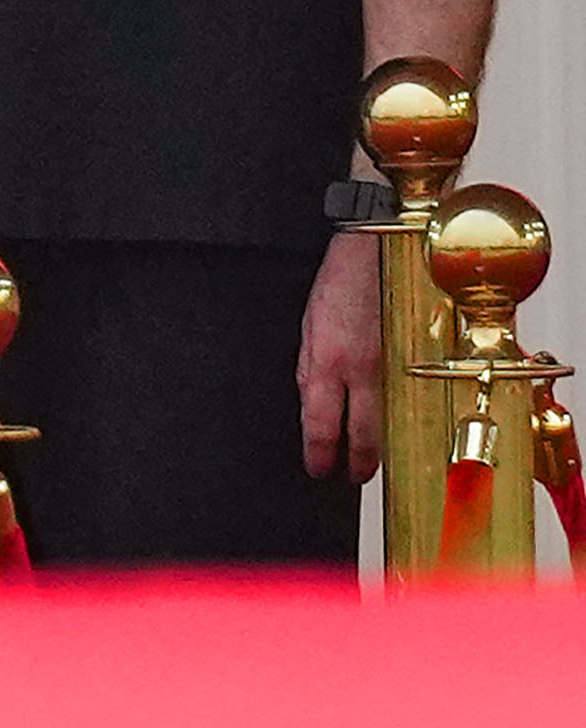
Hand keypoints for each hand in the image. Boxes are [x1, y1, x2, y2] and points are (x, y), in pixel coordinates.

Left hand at [298, 223, 383, 480]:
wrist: (379, 249)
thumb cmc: (340, 284)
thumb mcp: (307, 328)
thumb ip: (310, 372)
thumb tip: (312, 411)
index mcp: (329, 361)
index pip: (322, 426)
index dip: (320, 457)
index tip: (318, 470)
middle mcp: (364, 371)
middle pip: (364, 439)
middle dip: (357, 466)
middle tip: (350, 477)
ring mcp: (396, 369)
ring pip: (391, 428)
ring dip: (380, 449)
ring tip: (369, 462)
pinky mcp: (419, 364)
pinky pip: (408, 404)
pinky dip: (399, 422)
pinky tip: (394, 429)